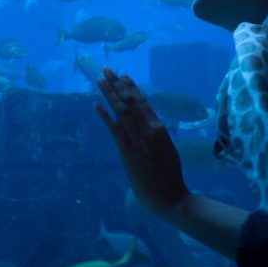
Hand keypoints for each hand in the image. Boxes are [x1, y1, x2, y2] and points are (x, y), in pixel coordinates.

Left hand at [95, 66, 189, 217]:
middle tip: (107, 69)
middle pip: (130, 102)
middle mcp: (149, 130)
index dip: (131, 88)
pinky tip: (95, 105)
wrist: (171, 197)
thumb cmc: (170, 176)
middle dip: (117, 84)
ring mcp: (138, 141)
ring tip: (100, 79)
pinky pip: (114, 130)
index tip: (123, 75)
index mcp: (160, 128)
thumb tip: (151, 124)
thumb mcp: (167, 149)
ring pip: (122, 111)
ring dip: (109, 94)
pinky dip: (104, 116)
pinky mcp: (128, 152)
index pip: (143, 103)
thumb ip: (158, 136)